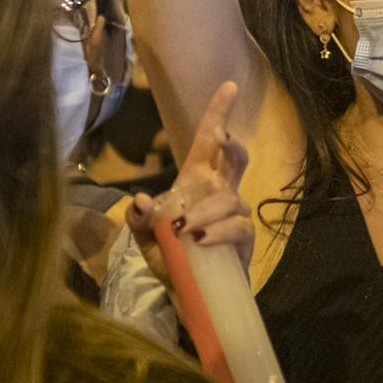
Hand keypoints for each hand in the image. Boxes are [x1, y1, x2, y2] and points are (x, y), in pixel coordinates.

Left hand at [126, 80, 253, 280]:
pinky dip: (217, 232)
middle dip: (232, 147)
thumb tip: (143, 199)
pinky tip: (201, 240)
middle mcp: (218, 191)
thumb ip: (140, 218)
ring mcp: (233, 213)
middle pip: (234, 159)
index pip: (208, 141)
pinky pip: (236, 227)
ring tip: (186, 231)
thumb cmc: (170, 257)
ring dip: (207, 212)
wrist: (189, 294)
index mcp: (195, 180)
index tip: (230, 87)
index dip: (219, 113)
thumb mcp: (145, 237)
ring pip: (229, 199)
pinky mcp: (243, 238)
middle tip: (223, 140)